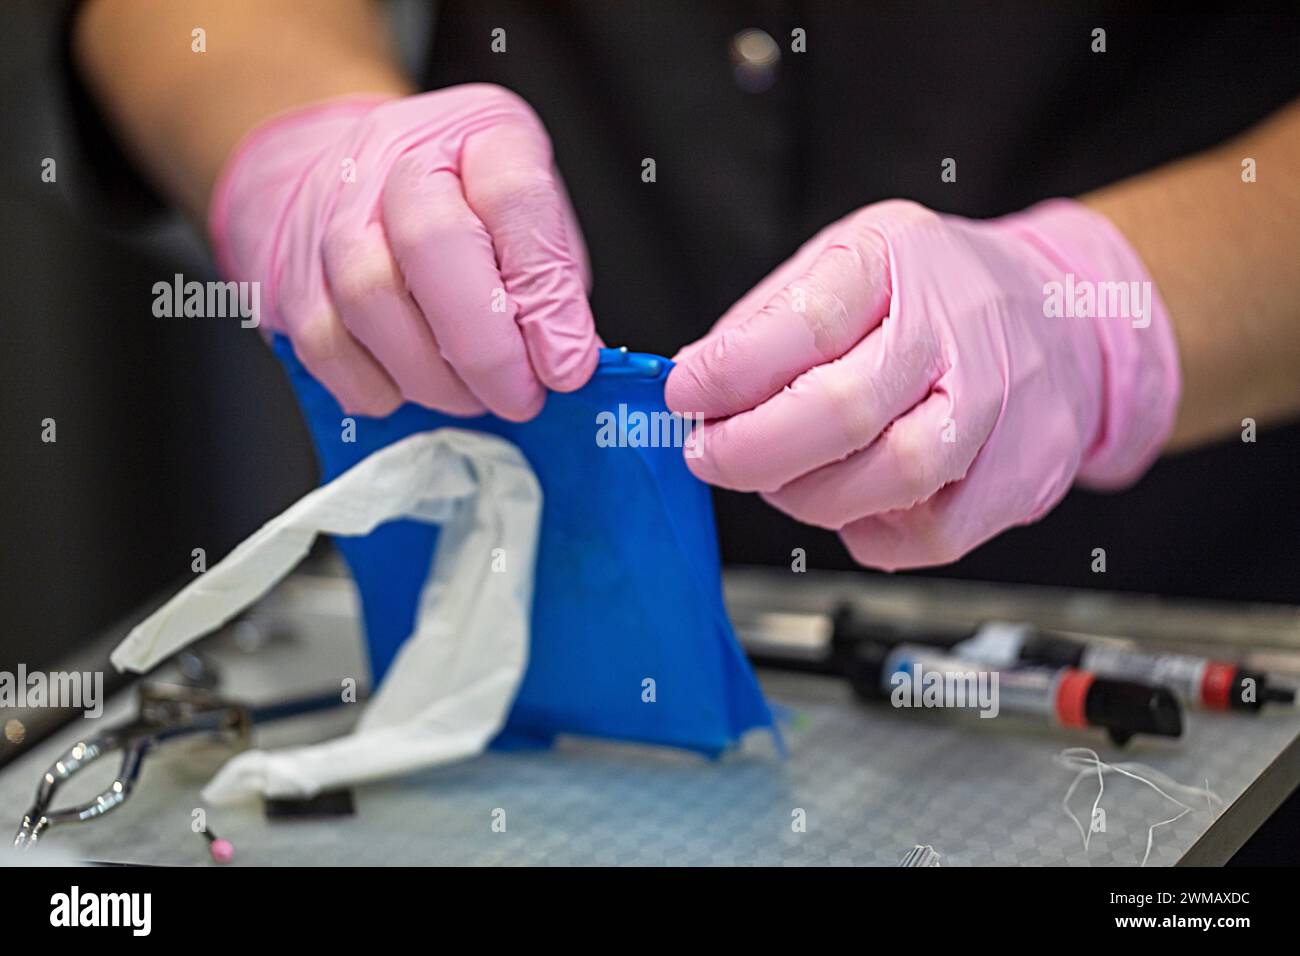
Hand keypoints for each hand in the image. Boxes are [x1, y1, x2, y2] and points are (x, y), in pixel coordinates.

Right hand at [210, 84, 597, 419]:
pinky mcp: (292, 275)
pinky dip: (380, 388)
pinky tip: (413, 388)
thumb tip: (563, 361)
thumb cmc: (462, 208)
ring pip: (370, 299)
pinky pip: (327, 346)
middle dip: (485, 347)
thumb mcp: (532, 223)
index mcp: (481, 133)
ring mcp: (331, 212)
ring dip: (434, 377)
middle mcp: (396, 158)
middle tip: (520, 397)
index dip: (545, 292)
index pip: (513, 197)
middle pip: (430, 243)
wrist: (348, 181)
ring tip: (473, 396)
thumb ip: (553, 284)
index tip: (567, 365)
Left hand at [666, 199, 1180, 569]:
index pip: (807, 323)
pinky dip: (871, 531)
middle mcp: (960, 330)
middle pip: (847, 410)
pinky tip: (853, 500)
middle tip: (710, 454)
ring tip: (779, 478)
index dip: (729, 372)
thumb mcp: (849, 263)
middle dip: (754, 450)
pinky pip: (933, 535)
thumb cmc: (939, 291)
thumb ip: (769, 321)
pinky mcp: (1026, 475)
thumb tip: (695, 380)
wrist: (1071, 315)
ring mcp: (1003, 406)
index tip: (685, 394)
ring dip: (809, 497)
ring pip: (894, 478)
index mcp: (901, 261)